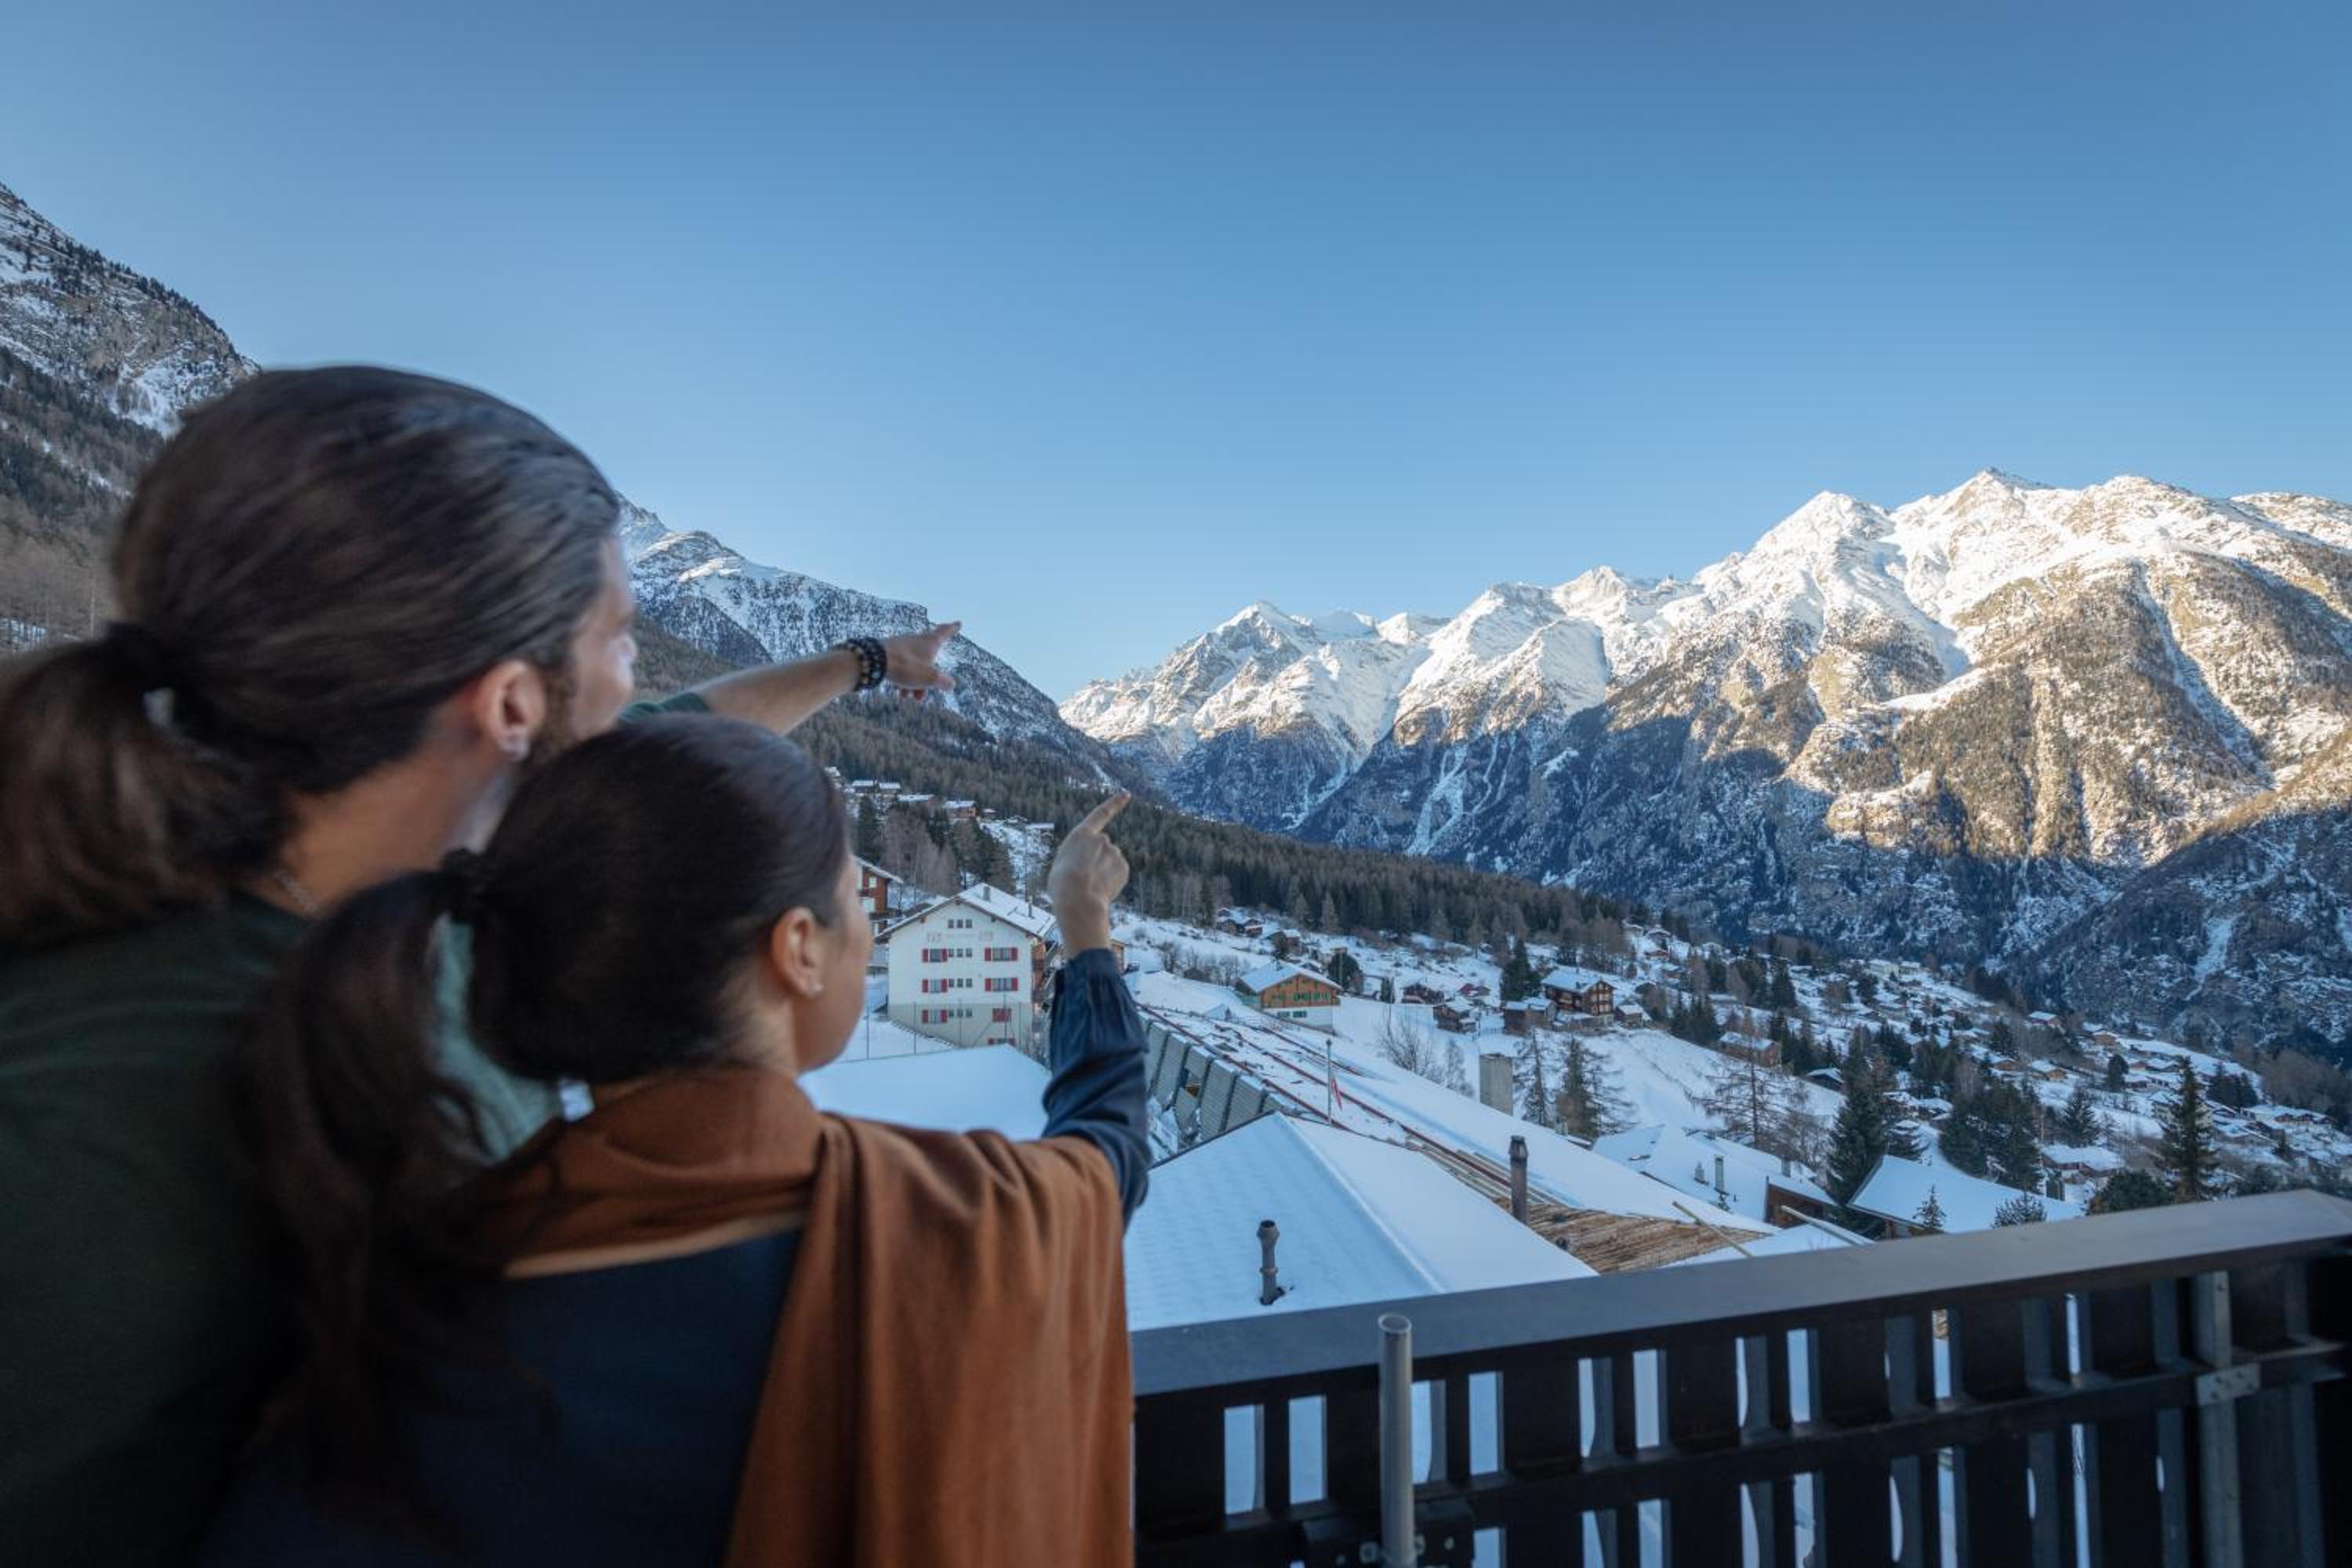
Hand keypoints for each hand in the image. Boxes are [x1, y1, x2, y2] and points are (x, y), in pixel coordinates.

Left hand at [883, 621, 959, 701]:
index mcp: (929, 642)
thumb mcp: (929, 678)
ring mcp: (902, 646)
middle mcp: (916, 640)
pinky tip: (898, 692)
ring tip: (909, 697)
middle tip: (923, 696)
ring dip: (914, 683)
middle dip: (927, 679)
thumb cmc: (905, 667)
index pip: (944, 632)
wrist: (875, 661)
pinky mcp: (889, 652)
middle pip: (928, 659)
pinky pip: (901, 667)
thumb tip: (951, 684)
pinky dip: (903, 679)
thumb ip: (942, 681)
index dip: (952, 629)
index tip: (958, 623)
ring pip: (913, 666)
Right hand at [1046, 793, 1130, 953]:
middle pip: (1101, 849)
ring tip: (1089, 886)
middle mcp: (1102, 839)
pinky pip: (1117, 875)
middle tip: (1082, 878)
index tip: (1127, 794)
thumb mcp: (1061, 865)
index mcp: (1081, 835)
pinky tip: (1101, 890)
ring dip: (1102, 873)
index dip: (1114, 803)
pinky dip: (1111, 882)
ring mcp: (1114, 853)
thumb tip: (1087, 866)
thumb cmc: (1062, 885)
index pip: (1101, 814)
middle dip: (1095, 861)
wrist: (1078, 900)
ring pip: (1109, 863)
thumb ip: (1077, 857)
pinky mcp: (1123, 868)